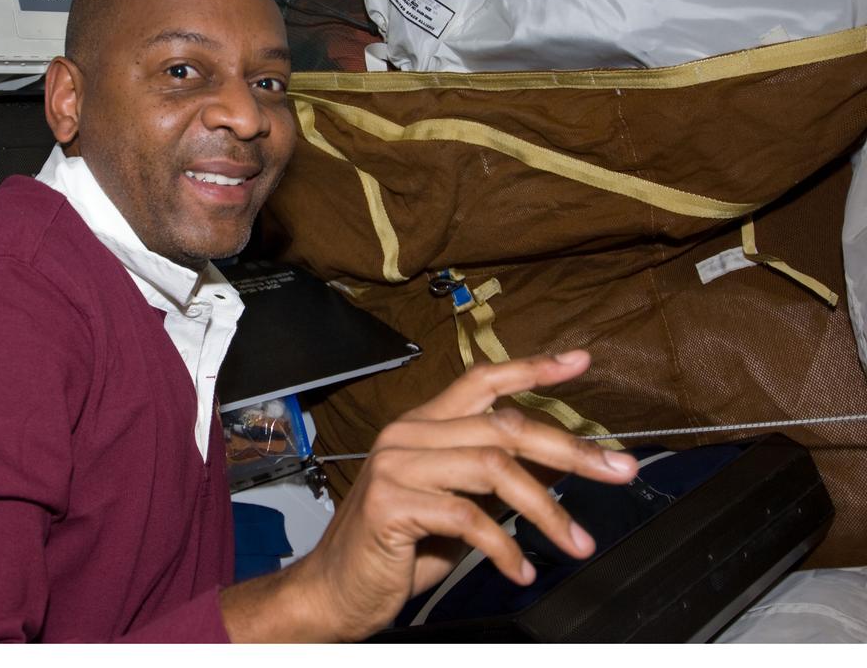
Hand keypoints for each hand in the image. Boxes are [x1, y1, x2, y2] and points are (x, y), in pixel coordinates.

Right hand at [220, 350, 638, 641]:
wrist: (334, 590)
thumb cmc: (395, 550)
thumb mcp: (455, 509)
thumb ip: (492, 483)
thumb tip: (557, 471)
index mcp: (422, 427)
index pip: (481, 381)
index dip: (533, 369)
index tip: (580, 362)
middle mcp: (408, 434)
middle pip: (503, 426)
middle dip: (571, 448)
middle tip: (619, 471)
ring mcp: (396, 465)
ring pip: (493, 469)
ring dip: (547, 510)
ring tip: (577, 543)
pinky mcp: (390, 502)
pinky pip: (466, 517)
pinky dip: (504, 546)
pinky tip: (521, 568)